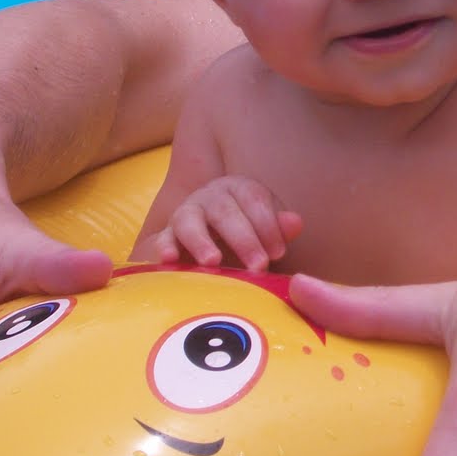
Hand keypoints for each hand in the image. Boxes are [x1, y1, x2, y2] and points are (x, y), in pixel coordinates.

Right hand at [133, 175, 301, 271]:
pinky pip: (161, 239)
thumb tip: (295, 223)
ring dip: (202, 242)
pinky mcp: (165, 236)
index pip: (254, 198)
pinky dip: (164, 247)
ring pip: (190, 221)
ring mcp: (185, 214)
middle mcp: (210, 197)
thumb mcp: (266, 234)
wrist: (212, 248)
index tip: (279, 253)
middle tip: (259, 266)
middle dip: (244, 239)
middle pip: (225, 211)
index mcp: (239, 188)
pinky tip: (170, 259)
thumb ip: (279, 229)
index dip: (268, 225)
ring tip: (214, 262)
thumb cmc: (247, 241)